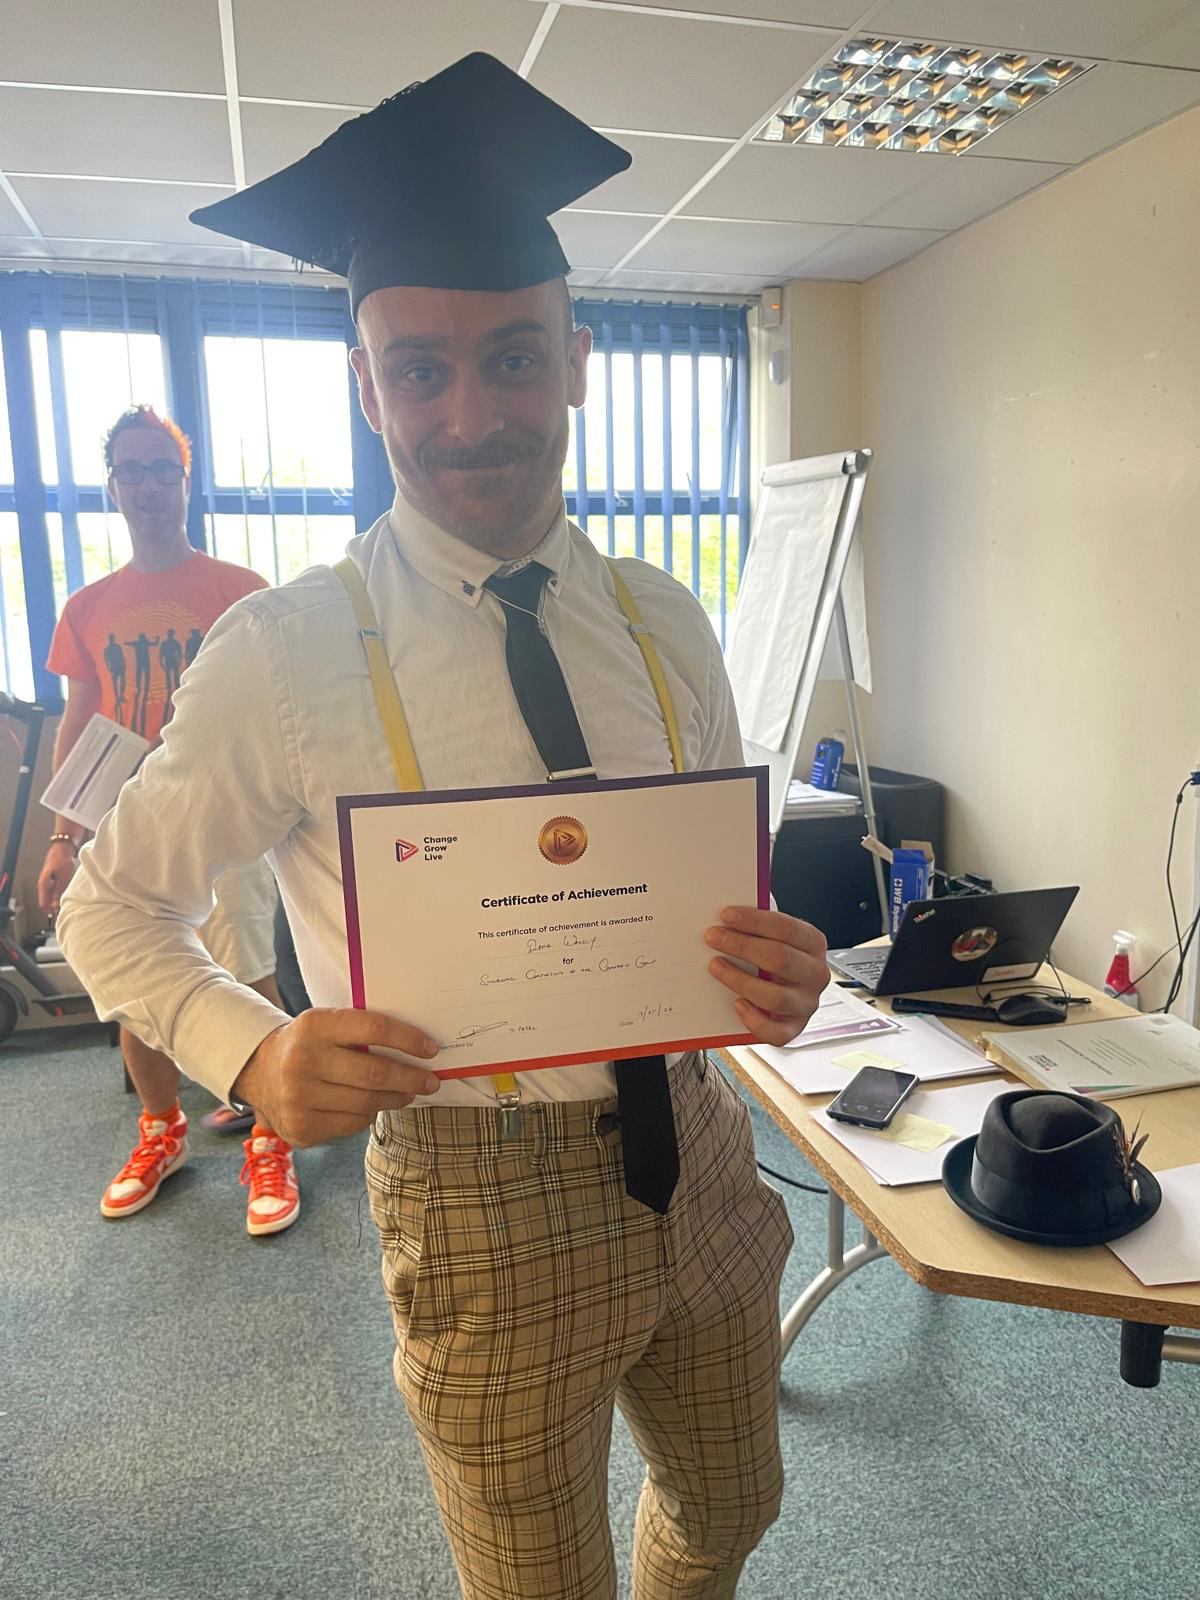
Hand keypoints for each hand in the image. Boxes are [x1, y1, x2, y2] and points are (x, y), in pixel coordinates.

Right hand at [38, 841, 78, 915]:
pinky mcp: (52, 880)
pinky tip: (67, 897)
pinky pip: (54, 892)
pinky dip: (59, 895)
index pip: (43, 904)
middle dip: (54, 908)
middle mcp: (43, 884)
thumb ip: (59, 891)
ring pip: (51, 897)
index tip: (58, 917)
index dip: (50, 912)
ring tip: (67, 906)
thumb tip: (55, 905)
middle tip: (64, 912)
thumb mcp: (63, 877)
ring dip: (57, 902)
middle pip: (46, 902)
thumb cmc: (62, 860)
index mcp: (43, 884)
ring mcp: (47, 882)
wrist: (62, 848)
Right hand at [230, 1007, 442, 1147]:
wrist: (259, 1073)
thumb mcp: (325, 1025)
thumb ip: (360, 1031)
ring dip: (396, 1099)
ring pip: (366, 1102)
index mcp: (313, 1025)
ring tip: (409, 1093)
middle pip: (374, 1073)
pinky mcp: (301, 1128)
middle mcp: (302, 1061)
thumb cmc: (307, 1045)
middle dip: (410, 1078)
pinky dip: (370, 1115)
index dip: (408, 1039)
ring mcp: (298, 1098)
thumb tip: (417, 1048)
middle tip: (430, 1080)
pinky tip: (376, 1106)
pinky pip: (352, 1123)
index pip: (373, 1028)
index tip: (430, 1048)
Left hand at [705, 906, 829, 1046]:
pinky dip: (754, 1020)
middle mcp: (815, 975)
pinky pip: (775, 1032)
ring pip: (776, 997)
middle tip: (714, 938)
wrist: (783, 987)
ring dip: (740, 980)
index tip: (726, 916)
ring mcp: (806, 1004)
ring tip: (716, 967)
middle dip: (742, 946)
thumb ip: (757, 928)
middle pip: (781, 959)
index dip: (755, 921)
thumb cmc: (773, 956)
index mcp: (813, 944)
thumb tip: (727, 919)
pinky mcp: (793, 1028)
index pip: (787, 928)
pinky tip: (737, 1004)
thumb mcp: (772, 936)